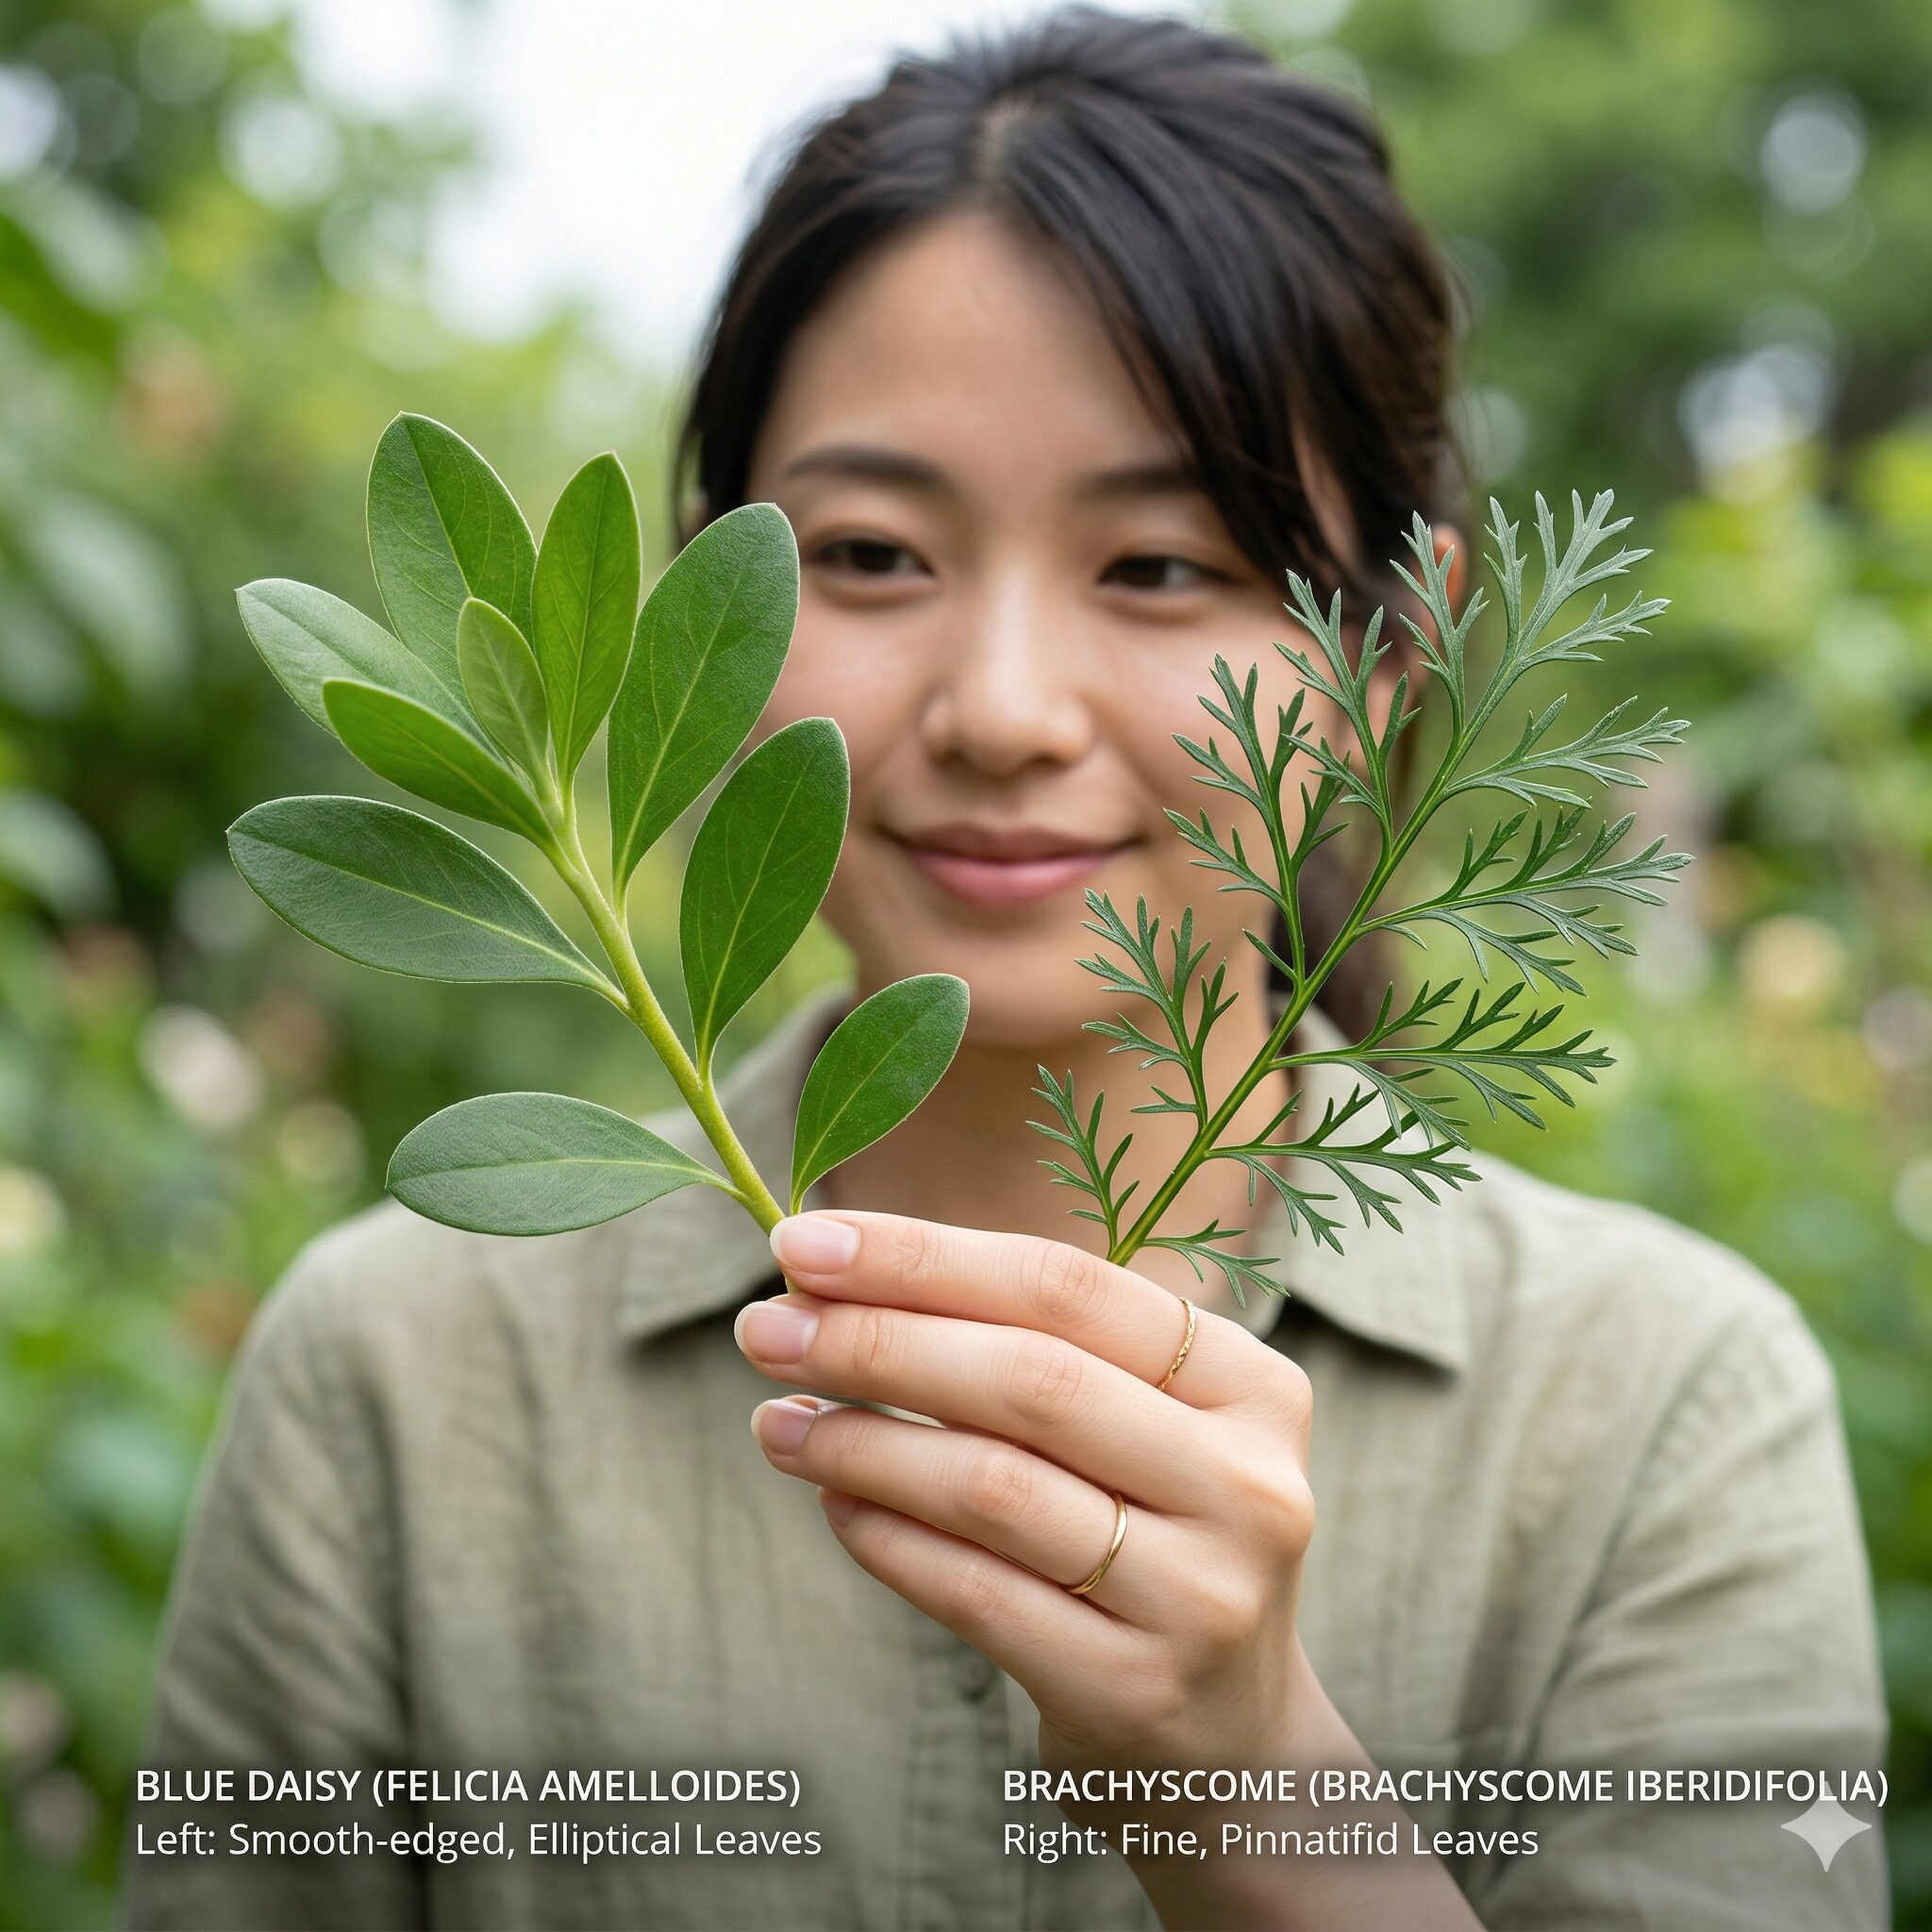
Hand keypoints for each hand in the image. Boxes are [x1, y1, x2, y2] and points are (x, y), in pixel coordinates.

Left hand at [734, 1209, 1318, 1776]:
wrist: (1225, 1742)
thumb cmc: (1147, 1539)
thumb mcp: (1135, 1429)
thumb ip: (1025, 1347)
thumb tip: (833, 1274)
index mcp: (1251, 1386)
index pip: (1068, 1287)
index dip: (925, 1257)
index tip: (802, 1240)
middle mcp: (1247, 1483)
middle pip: (1030, 1379)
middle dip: (876, 1341)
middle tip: (764, 1326)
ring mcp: (1201, 1593)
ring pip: (992, 1486)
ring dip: (861, 1442)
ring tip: (777, 1422)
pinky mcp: (1134, 1689)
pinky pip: (975, 1593)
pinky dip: (886, 1538)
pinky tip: (832, 1502)